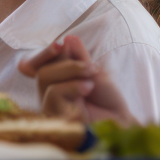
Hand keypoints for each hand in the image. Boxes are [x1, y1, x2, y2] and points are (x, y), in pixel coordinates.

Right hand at [18, 35, 134, 124]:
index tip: (59, 44)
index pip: (39, 65)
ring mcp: (49, 106)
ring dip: (70, 72)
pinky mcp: (53, 117)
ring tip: (91, 81)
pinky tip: (87, 89)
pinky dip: (71, 86)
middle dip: (66, 63)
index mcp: (55, 83)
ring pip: (44, 78)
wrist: (120, 121)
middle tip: (90, 68)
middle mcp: (48, 95)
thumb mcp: (93, 72)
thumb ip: (78, 57)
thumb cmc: (107, 100)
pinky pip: (53, 92)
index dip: (45, 53)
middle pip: (42, 70)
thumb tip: (68, 38)